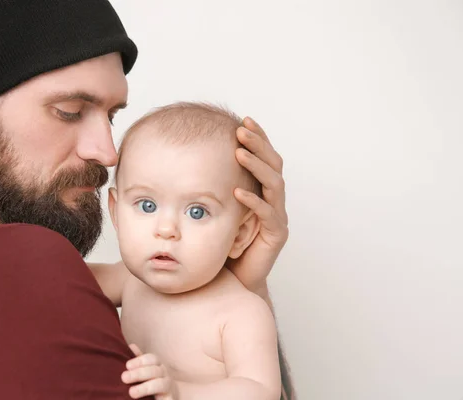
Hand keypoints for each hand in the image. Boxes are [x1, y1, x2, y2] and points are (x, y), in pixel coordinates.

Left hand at [122, 344, 178, 399]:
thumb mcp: (146, 368)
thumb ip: (139, 359)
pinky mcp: (170, 399)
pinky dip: (162, 399)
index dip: (140, 361)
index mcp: (157, 364)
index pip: (152, 358)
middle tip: (124, 378)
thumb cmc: (153, 379)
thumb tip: (131, 345)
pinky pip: (168, 398)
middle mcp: (164, 374)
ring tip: (131, 393)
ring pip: (160, 384)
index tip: (127, 366)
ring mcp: (168, 387)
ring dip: (145, 388)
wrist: (169, 395)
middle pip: (154, 371)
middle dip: (139, 373)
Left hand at [228, 117, 288, 289]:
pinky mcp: (276, 235)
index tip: (242, 121)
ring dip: (257, 166)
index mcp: (262, 190)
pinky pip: (267, 214)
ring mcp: (276, 216)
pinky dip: (253, 202)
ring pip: (274, 184)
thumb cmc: (224, 241)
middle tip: (242, 129)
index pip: (264, 157)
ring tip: (240, 153)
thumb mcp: (217, 207)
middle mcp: (273, 200)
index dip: (257, 138)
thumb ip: (211, 186)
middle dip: (258, 144)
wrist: (235, 278)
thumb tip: (186, 159)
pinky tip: (238, 192)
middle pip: (273, 164)